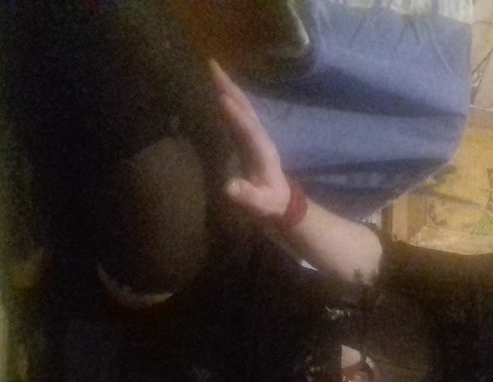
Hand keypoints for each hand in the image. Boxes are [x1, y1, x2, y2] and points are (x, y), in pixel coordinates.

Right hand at [210, 59, 290, 218]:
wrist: (281, 203)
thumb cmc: (269, 204)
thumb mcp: (259, 204)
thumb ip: (247, 195)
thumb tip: (229, 188)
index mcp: (261, 151)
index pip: (247, 129)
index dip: (235, 115)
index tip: (222, 98)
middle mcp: (259, 137)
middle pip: (245, 107)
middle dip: (229, 87)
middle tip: (212, 65)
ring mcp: (254, 135)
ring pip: (242, 105)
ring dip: (228, 87)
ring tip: (213, 69)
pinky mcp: (248, 137)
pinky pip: (238, 112)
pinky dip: (228, 97)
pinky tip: (218, 89)